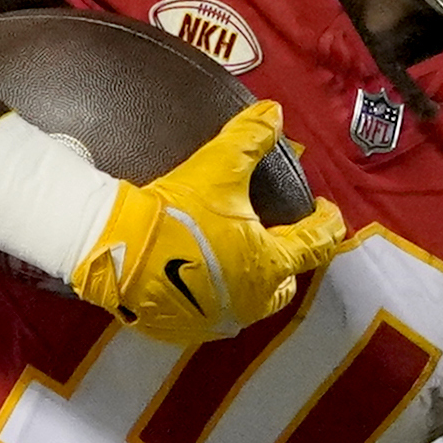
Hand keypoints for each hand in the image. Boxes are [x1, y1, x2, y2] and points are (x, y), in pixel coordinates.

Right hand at [0, 102, 346, 343]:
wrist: (118, 253)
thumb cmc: (177, 214)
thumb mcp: (217, 168)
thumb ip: (250, 139)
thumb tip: (275, 112)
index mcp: (270, 264)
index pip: (315, 242)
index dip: (325, 221)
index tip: (325, 208)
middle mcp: (251, 301)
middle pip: (283, 285)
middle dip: (285, 265)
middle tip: (276, 241)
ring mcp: (217, 320)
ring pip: (248, 304)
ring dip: (249, 283)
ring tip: (236, 262)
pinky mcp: (183, 330)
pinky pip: (209, 314)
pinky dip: (211, 296)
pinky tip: (197, 279)